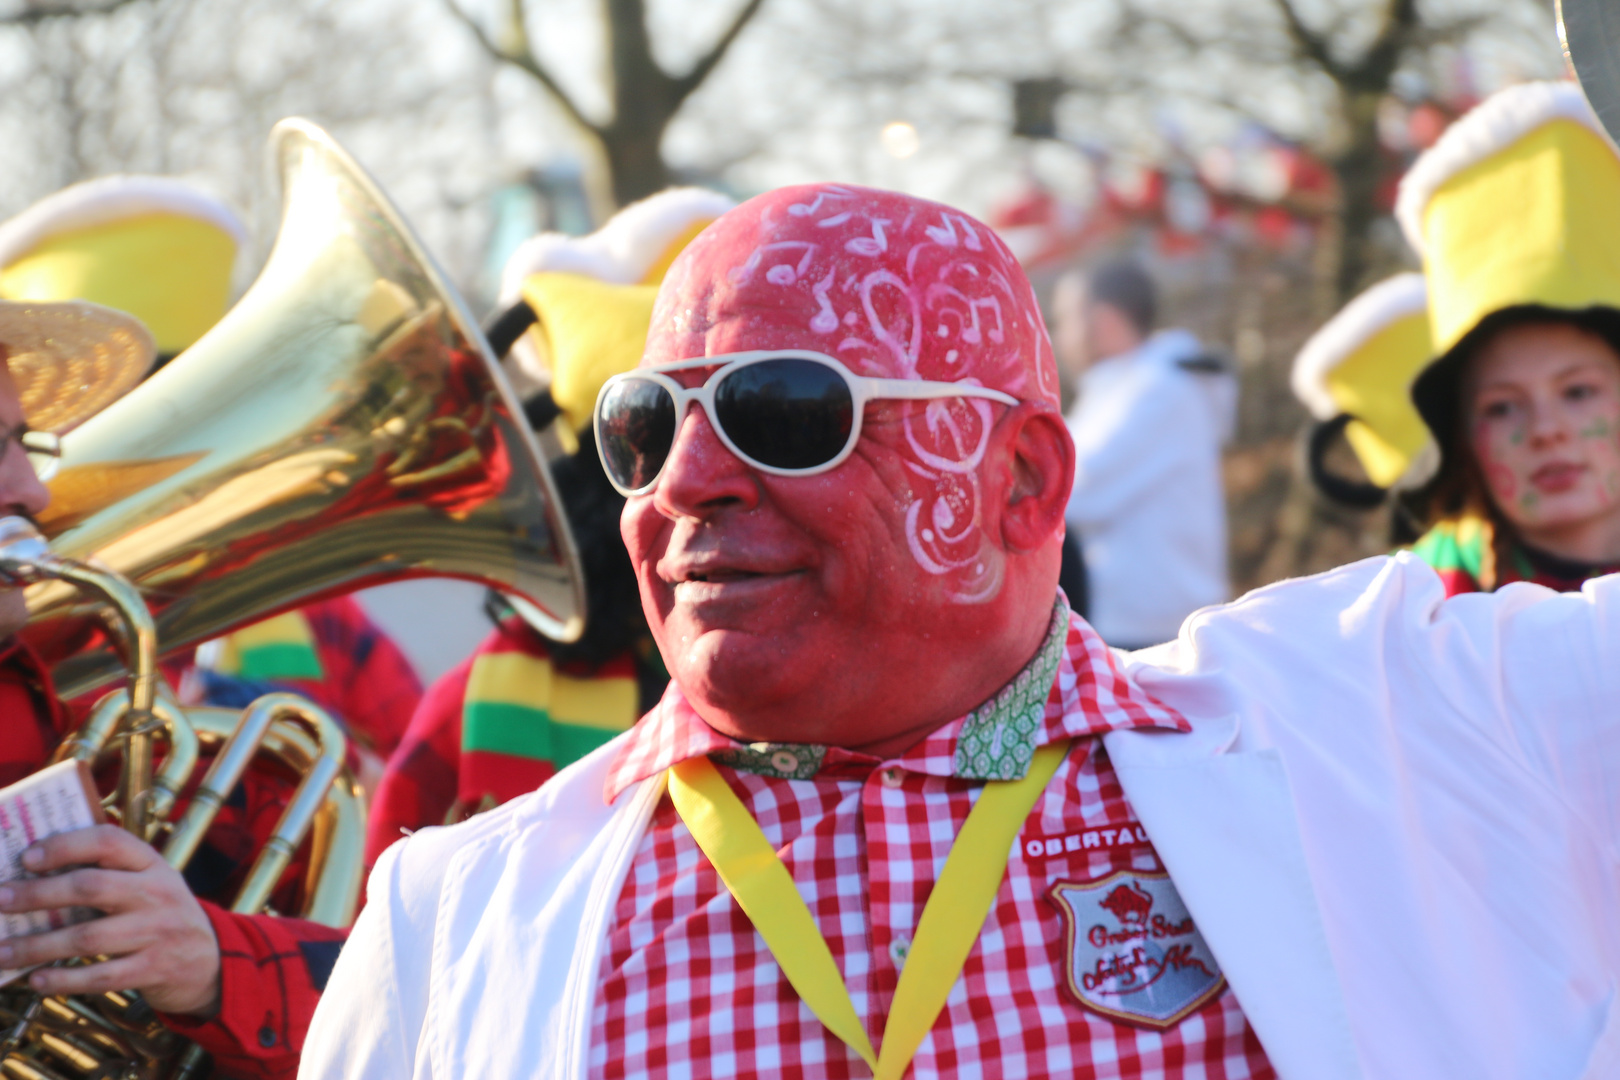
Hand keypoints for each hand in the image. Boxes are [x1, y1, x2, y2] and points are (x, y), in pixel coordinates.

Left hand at [0, 824, 220, 1016]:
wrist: (210, 959)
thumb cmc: (161, 914)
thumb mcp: (149, 883)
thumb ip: (108, 873)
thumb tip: (33, 875)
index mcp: (152, 863)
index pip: (108, 841)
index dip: (66, 846)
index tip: (27, 857)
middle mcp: (157, 892)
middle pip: (91, 887)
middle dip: (39, 894)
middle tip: (1, 899)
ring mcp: (158, 931)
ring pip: (89, 937)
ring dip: (38, 946)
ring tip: (3, 951)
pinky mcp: (154, 968)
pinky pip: (101, 976)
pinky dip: (64, 979)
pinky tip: (37, 980)